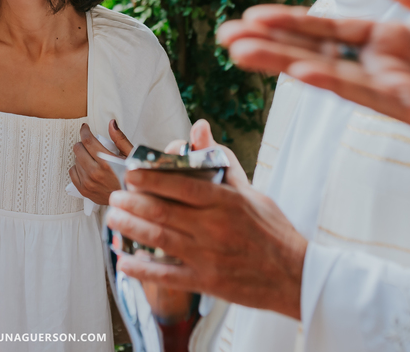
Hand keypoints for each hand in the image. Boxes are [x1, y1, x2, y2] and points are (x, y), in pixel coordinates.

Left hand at [69, 119, 133, 205]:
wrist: (130, 199)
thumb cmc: (132, 177)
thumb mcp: (130, 155)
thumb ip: (120, 138)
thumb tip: (112, 124)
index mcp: (107, 162)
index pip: (88, 141)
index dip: (85, 131)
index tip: (85, 128)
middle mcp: (96, 173)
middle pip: (78, 149)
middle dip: (82, 142)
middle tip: (89, 143)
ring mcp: (88, 183)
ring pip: (75, 160)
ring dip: (81, 155)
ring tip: (91, 157)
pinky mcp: (84, 190)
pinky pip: (72, 172)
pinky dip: (77, 167)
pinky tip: (86, 167)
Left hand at [106, 120, 306, 319]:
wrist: (297, 276)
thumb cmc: (273, 230)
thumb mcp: (251, 191)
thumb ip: (221, 162)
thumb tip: (200, 127)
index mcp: (226, 201)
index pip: (181, 185)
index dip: (150, 178)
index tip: (130, 174)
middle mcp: (214, 227)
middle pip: (162, 211)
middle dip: (132, 203)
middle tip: (113, 197)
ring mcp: (209, 256)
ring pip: (160, 239)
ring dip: (130, 228)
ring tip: (112, 219)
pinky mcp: (207, 281)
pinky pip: (168, 276)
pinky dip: (143, 269)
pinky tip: (124, 261)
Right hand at [217, 0, 409, 155]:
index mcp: (387, 41)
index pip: (325, 31)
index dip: (288, 23)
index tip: (249, 17)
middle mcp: (379, 66)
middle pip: (313, 52)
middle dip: (268, 44)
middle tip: (224, 38)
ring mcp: (391, 90)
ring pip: (326, 73)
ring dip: (284, 63)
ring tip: (242, 54)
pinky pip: (363, 94)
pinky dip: (331, 82)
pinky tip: (300, 74)